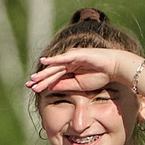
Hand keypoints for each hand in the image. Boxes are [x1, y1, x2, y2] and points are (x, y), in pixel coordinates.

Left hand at [26, 46, 142, 97]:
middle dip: (40, 78)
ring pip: (55, 66)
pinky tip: (44, 62)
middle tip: (28, 85)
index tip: (33, 90)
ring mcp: (73, 57)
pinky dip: (54, 60)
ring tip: (34, 78)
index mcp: (70, 70)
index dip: (43, 83)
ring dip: (44, 72)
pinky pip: (63, 58)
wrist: (115, 68)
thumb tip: (51, 88)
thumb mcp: (79, 86)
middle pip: (52, 71)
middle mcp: (69, 63)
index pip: (54, 77)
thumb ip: (65, 85)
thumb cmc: (101, 76)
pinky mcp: (77, 54)